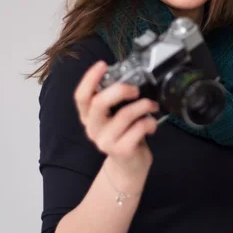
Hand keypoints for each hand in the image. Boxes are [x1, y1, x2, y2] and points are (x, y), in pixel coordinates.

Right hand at [74, 60, 158, 174]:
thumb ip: (115, 101)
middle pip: (99, 102)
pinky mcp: (121, 150)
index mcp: (88, 116)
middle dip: (120, 90)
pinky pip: (138, 128)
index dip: (89, 79)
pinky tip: (151, 124)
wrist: (129, 167)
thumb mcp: (114, 116)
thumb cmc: (124, 134)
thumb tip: (129, 77)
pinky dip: (149, 122)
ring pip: (125, 115)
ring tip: (152, 106)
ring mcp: (105, 141)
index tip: (102, 64)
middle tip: (135, 89)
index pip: (81, 96)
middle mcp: (93, 128)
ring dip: (143, 106)